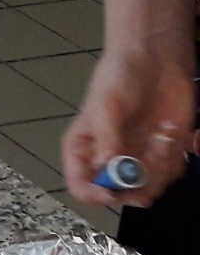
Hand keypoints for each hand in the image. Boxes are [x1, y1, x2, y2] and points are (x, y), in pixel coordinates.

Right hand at [62, 48, 196, 208]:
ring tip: (162, 140)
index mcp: (85, 146)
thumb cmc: (121, 74)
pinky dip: (174, 161)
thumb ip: (107, 137)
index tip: (112, 191)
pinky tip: (171, 136)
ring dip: (160, 170)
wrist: (157, 59)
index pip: (80, 184)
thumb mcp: (107, 103)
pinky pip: (169, 176)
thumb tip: (107, 168)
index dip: (94, 193)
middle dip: (135, 189)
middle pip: (117, 195)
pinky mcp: (162, 155)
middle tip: (147, 171)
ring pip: (147, 190)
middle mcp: (110, 158)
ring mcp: (137, 158)